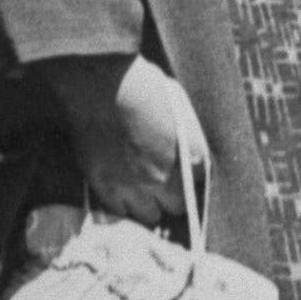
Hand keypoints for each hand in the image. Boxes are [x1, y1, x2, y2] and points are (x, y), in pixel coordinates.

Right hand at [50, 54, 207, 229]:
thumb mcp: (179, 107)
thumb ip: (188, 137)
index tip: (183, 173)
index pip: (200, 183)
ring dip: (146, 205)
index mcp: (190, 156)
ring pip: (147, 216)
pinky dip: (120, 203)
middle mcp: (165, 177)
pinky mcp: (104, 184)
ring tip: (138, 190)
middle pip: (176, 207)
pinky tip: (118, 188)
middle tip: (161, 183)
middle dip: (171, 196)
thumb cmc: (141, 86)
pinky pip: (118, 209)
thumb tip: (189, 154)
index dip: (191, 178)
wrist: (100, 83)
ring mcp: (132, 184)